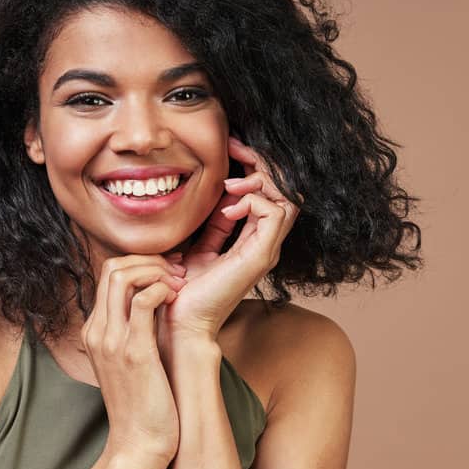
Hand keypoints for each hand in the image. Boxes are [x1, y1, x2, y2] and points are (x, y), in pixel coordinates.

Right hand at [82, 254, 188, 462]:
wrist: (138, 443)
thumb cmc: (142, 403)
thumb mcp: (128, 361)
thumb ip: (132, 331)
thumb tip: (152, 306)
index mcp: (94, 330)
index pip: (108, 275)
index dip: (139, 264)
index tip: (167, 272)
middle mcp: (97, 330)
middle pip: (111, 268)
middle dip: (148, 260)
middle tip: (176, 272)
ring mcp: (112, 340)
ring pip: (122, 277)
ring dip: (156, 270)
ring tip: (178, 283)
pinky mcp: (134, 351)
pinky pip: (144, 301)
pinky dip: (162, 289)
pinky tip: (177, 299)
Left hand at [158, 136, 302, 344]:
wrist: (181, 322)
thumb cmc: (185, 290)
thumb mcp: (198, 248)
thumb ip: (214, 226)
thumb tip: (217, 199)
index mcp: (253, 240)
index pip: (270, 192)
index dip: (254, 165)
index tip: (230, 147)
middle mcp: (266, 243)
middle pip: (285, 190)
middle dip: (261, 162)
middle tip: (234, 147)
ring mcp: (266, 251)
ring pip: (287, 198)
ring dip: (259, 181)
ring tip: (230, 183)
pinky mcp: (260, 257)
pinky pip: (274, 213)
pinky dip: (253, 201)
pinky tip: (227, 207)